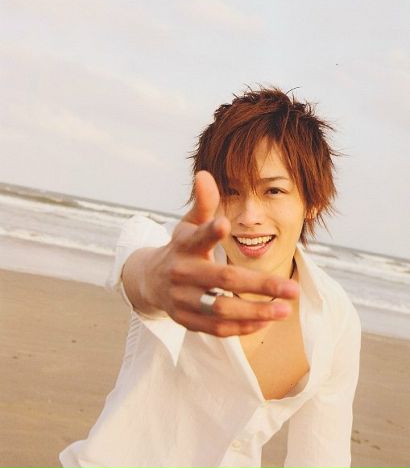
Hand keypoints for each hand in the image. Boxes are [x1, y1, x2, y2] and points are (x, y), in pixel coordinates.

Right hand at [146, 171, 298, 336]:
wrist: (150, 281)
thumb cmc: (181, 247)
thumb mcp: (188, 223)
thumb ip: (204, 203)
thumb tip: (205, 174)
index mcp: (184, 245)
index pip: (197, 237)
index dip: (209, 232)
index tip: (224, 225)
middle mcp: (182, 273)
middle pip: (223, 280)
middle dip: (260, 285)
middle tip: (292, 289)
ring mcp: (183, 299)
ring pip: (221, 310)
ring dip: (255, 311)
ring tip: (284, 309)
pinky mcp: (186, 320)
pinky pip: (217, 329)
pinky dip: (242, 326)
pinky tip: (266, 320)